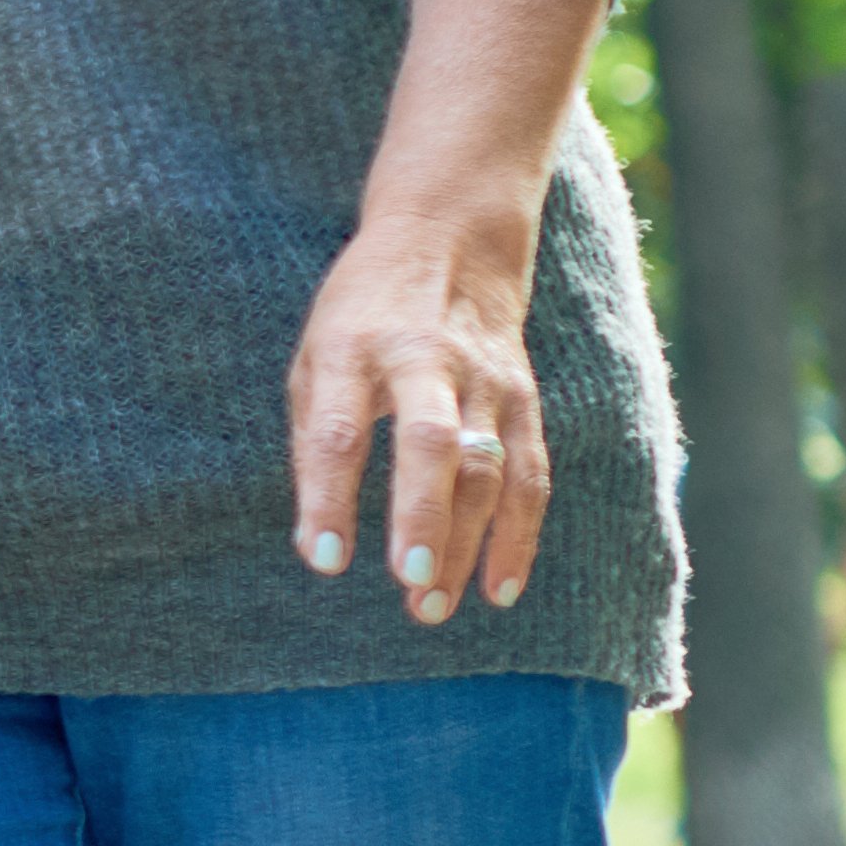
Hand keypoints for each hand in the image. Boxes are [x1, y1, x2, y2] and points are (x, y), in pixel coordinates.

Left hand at [286, 211, 552, 620]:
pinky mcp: (524, 399)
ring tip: (433, 605)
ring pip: (487, 468)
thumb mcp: (315, 356)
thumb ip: (314, 440)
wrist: (451, 240)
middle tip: (409, 583)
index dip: (329, 497)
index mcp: (352, 347)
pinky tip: (498, 589)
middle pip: (430, 444)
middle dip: (422, 517)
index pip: (339, 429)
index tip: (321, 559)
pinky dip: (519, 536)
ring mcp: (484, 379)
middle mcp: (424, 360)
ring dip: (467, 544)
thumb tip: (317, 542)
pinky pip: (530, 475)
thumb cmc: (362, 315)